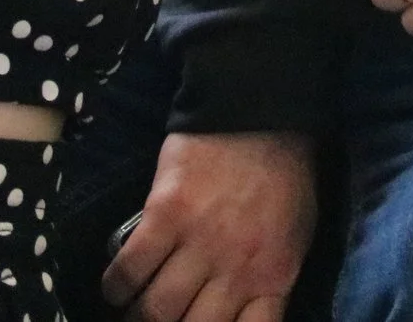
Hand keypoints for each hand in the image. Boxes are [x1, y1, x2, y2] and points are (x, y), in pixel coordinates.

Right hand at [100, 130, 314, 321]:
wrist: (260, 110)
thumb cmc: (284, 177)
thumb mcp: (296, 237)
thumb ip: (270, 281)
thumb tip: (243, 317)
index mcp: (274, 276)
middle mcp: (236, 268)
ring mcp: (200, 241)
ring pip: (156, 309)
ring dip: (138, 316)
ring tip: (132, 312)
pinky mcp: (165, 212)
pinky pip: (130, 266)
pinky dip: (117, 285)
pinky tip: (116, 287)